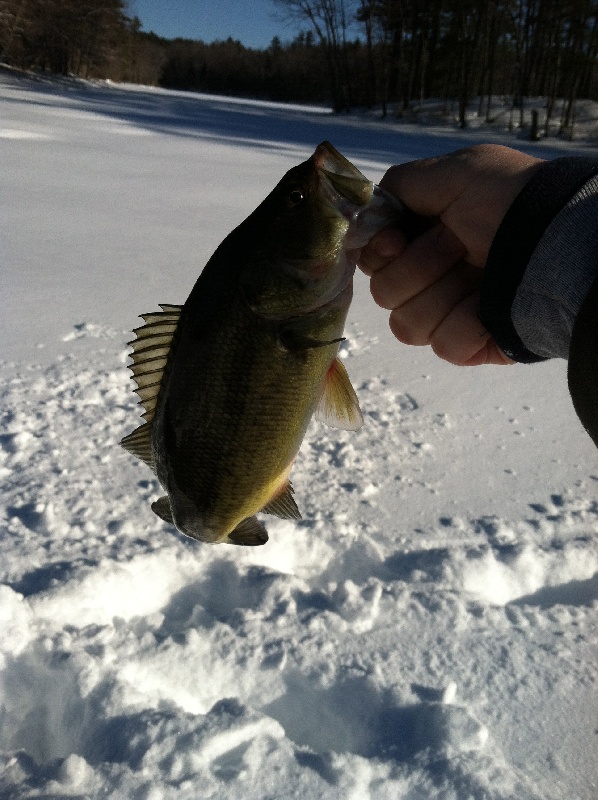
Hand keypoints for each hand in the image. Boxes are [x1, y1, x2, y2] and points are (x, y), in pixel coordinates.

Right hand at [358, 144, 543, 365]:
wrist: (554, 240)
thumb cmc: (508, 200)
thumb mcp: (455, 172)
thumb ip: (402, 186)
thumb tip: (364, 215)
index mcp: (424, 239)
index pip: (372, 260)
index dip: (378, 252)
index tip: (396, 240)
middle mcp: (433, 277)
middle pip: (383, 293)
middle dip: (418, 267)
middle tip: (458, 245)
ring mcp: (450, 312)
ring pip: (407, 325)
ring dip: (442, 294)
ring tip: (479, 274)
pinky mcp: (470, 343)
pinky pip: (444, 344)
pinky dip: (467, 323)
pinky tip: (489, 305)